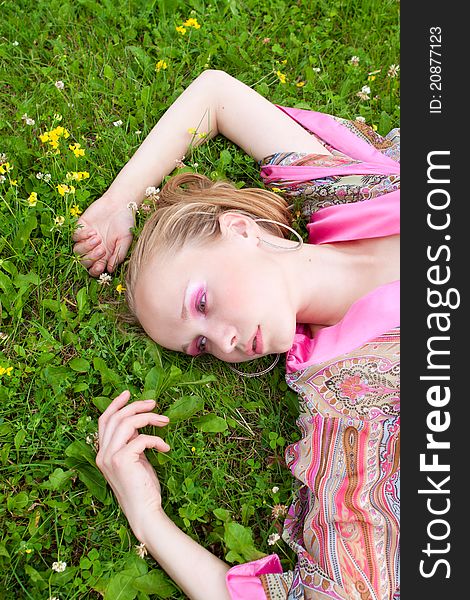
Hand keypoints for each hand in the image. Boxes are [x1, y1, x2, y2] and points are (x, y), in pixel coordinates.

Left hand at [72, 195, 134, 276]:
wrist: (120, 204)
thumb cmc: (125, 223)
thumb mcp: (125, 240)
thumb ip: (118, 255)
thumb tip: (110, 270)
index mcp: (105, 254)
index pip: (95, 268)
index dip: (95, 270)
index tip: (100, 266)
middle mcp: (94, 248)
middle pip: (84, 261)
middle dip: (91, 258)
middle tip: (101, 249)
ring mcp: (86, 238)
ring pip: (77, 250)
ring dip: (86, 247)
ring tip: (97, 238)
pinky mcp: (80, 227)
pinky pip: (74, 237)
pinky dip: (81, 236)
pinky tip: (92, 231)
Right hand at [96, 390, 170, 533]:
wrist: (144, 512)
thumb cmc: (142, 488)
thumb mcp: (135, 460)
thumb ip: (132, 442)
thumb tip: (140, 423)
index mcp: (103, 453)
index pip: (104, 421)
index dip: (115, 405)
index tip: (128, 393)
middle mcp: (102, 454)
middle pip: (115, 417)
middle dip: (136, 406)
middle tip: (154, 403)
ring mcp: (109, 457)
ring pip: (127, 423)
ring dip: (148, 417)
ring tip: (165, 420)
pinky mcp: (121, 460)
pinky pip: (141, 438)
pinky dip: (156, 439)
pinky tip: (165, 448)